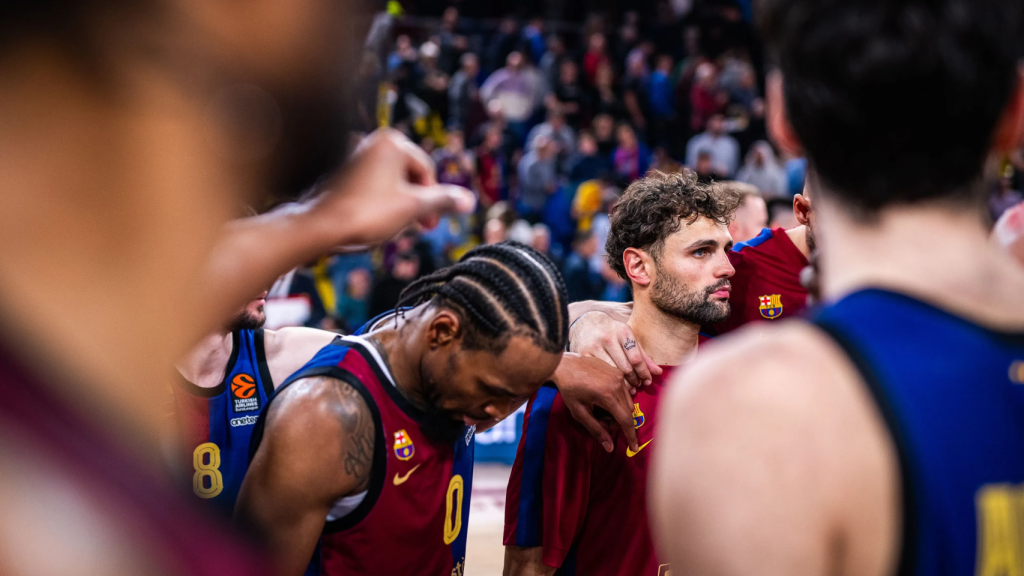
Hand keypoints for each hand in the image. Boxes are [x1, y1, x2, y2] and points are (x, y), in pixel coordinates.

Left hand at [307, 129, 474, 245]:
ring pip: (391, 183)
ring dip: (398, 205)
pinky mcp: (343, 173)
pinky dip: (379, 203)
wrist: (320, 226)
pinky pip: (372, 186)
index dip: (433, 199)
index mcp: (392, 143)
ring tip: (392, 226)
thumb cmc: (364, 213)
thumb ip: (443, 201)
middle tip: (415, 227)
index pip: (426, 170)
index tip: (430, 224)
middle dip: (414, 203)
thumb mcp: (413, 208)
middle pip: (409, 175)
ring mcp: (355, 156)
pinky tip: (374, 222)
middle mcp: (373, 143)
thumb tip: (469, 200)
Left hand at [554, 354, 637, 452]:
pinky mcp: (618, 371)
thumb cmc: (570, 390)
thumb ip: (596, 430)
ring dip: (619, 411)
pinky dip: (618, 400)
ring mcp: (619, 376)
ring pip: (628, 402)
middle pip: (628, 412)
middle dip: (618, 422)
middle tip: (601, 422)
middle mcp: (618, 384)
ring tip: (600, 410)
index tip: (634, 448)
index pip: (625, 421)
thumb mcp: (579, 413)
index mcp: (608, 396)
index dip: (631, 436)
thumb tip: (610, 447)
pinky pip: (625, 391)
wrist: (566, 365)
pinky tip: (603, 399)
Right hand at [569, 312, 661, 388]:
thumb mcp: (629, 339)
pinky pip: (599, 373)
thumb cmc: (613, 333)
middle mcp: (607, 337)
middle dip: (634, 379)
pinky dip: (608, 381)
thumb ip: (643, 356)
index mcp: (622, 331)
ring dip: (623, 384)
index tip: (648, 381)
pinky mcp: (583, 354)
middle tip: (638, 385)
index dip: (644, 372)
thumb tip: (658, 373)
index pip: (636, 358)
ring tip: (629, 388)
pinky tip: (614, 385)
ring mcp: (594, 346)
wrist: (587, 324)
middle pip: (625, 367)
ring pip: (612, 372)